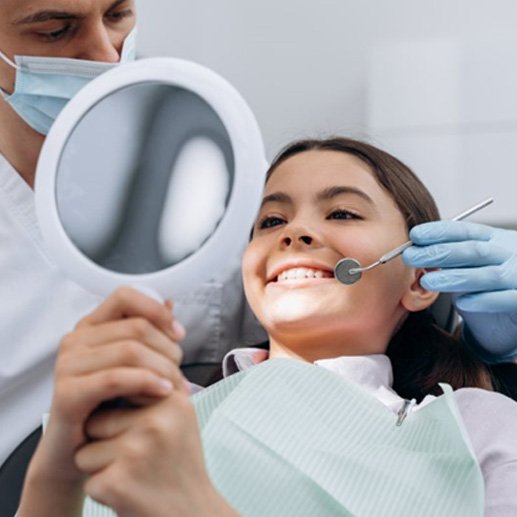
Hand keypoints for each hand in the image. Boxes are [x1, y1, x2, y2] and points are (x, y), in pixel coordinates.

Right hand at [21, 287, 186, 504]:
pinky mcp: (67, 393)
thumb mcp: (133, 364)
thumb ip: (149, 332)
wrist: (78, 451)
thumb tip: (171, 302)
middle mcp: (75, 340)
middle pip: (136, 327)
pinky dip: (146, 382)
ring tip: (176, 386)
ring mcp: (68, 365)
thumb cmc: (109, 405)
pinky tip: (163, 392)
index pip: (125, 296)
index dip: (157, 310)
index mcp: (91, 326)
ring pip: (130, 351)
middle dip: (168, 349)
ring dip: (163, 368)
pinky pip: (116, 378)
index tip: (178, 334)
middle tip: (180, 372)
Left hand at [75, 393, 235, 515]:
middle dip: (107, 437)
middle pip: (98, 418)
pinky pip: (86, 475)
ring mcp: (137, 452)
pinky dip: (101, 486)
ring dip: (101, 463)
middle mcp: (157, 422)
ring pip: (86, 448)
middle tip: (137, 453)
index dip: (118, 409)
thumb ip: (158, 383)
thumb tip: (127, 354)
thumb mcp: (180, 414)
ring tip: (133, 471)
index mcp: (172, 400)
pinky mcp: (118, 483)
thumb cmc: (179, 461)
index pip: (121, 386)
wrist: (191, 512)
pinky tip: (129, 490)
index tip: (134, 426)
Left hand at [403, 221, 516, 361]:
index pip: (465, 231)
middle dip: (439, 253)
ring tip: (427, 281)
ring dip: (454, 277)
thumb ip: (448, 256)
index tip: (415, 235)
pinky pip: (504, 299)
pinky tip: (461, 302)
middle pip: (473, 250)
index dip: (439, 232)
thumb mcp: (469, 264)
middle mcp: (507, 254)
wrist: (514, 314)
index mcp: (494, 240)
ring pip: (487, 275)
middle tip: (411, 256)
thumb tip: (412, 251)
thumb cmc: (486, 285)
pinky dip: (482, 300)